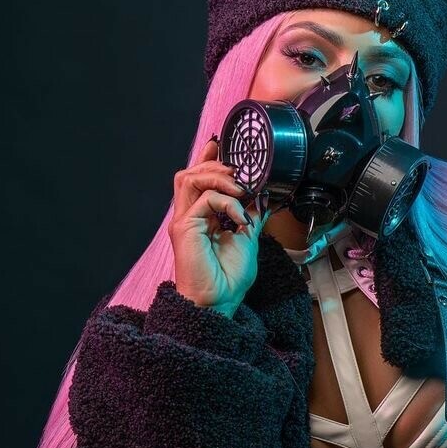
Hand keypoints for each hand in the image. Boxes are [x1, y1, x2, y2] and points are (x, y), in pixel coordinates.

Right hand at [169, 136, 270, 316]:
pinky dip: (226, 202)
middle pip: (190, 173)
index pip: (199, 180)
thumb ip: (250, 216)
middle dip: (215, 165)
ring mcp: (184, 221)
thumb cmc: (228, 278)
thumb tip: (262, 197)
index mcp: (201, 217)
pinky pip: (204, 199)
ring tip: (240, 188)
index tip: (221, 145)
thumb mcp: (247, 239)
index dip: (207, 160)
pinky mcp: (184, 227)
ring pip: (190, 178)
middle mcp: (189, 216)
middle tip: (239, 171)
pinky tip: (239, 216)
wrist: (219, 301)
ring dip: (218, 177)